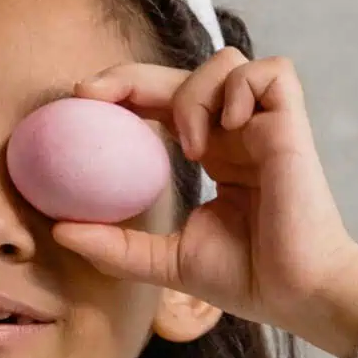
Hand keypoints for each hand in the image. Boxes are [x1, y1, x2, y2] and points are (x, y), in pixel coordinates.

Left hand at [59, 49, 357, 357]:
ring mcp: (265, 125)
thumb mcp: (166, 262)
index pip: (162, 103)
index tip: (80, 103)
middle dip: (133, 75)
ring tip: (192, 146)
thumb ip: (117, 246)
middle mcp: (236, 132)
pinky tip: (229, 127)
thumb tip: (60, 230)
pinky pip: (273, 72)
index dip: (124, 91)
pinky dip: (243, 87)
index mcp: (213, 153)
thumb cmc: (247, 278)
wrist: (297, 295)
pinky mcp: (291, 125)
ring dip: (195, 92)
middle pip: (183, 72)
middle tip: (94, 95)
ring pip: (226, 62)